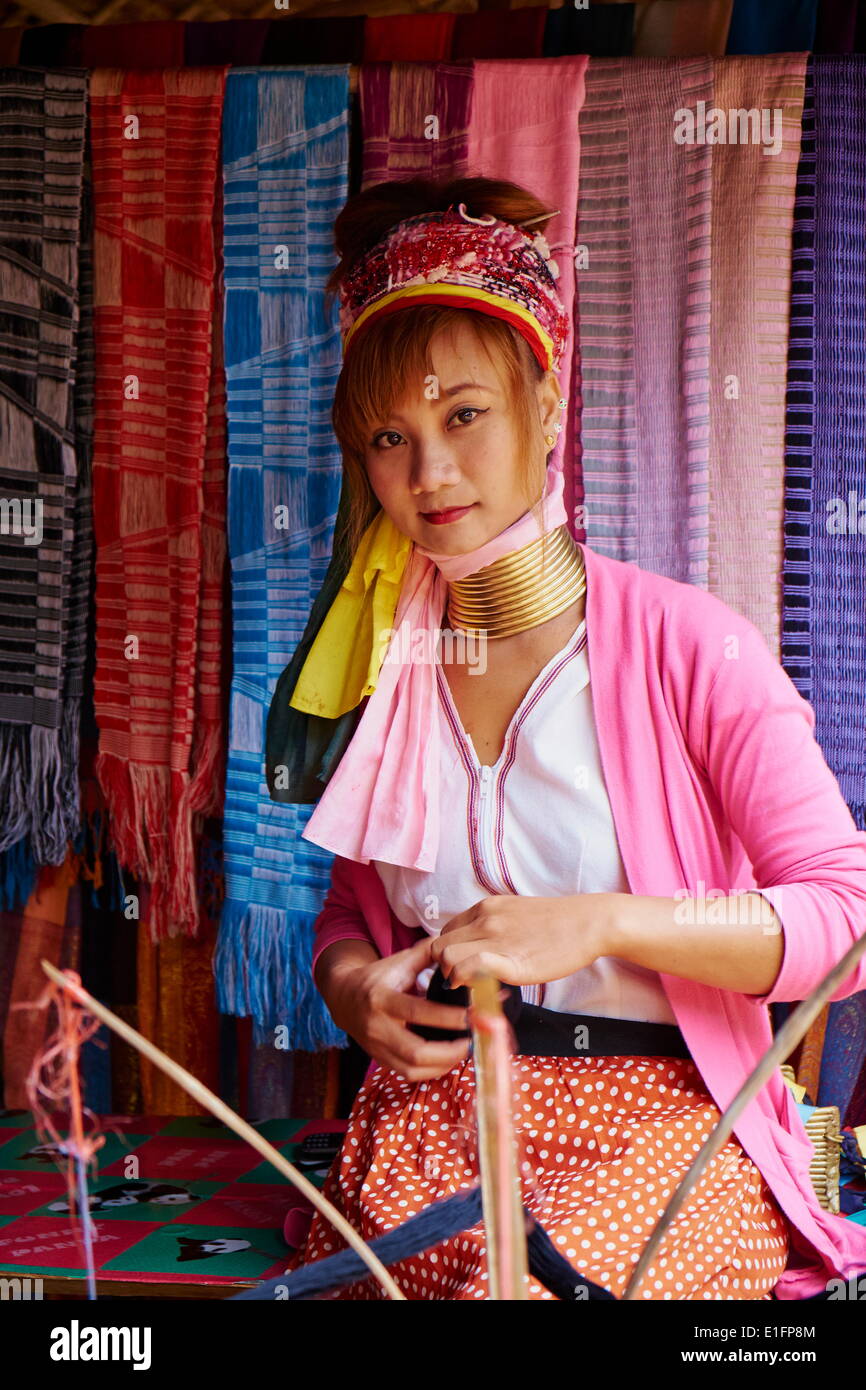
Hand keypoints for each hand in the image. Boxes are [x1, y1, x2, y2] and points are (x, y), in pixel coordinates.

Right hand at [329, 936, 471, 1082]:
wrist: (344, 997)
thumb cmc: (378, 977)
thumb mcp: (398, 961)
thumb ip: (427, 953)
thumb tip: (456, 949)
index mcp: (381, 998)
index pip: (417, 1011)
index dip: (447, 1017)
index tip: (472, 1015)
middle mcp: (377, 1027)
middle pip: (415, 1052)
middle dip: (449, 1051)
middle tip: (473, 1040)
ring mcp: (376, 1048)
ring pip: (412, 1069)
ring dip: (444, 1064)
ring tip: (465, 1050)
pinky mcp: (380, 1060)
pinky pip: (408, 1074)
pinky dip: (432, 1071)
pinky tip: (449, 1059)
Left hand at [429, 893, 614, 990]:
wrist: (589, 922)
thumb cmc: (558, 923)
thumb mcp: (516, 912)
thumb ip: (493, 926)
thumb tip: (479, 946)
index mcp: (485, 908)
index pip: (445, 931)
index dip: (447, 952)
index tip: (460, 967)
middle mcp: (484, 920)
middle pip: (438, 945)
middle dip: (442, 967)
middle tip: (461, 981)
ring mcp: (495, 939)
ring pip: (445, 956)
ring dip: (450, 975)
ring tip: (469, 985)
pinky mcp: (508, 961)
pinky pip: (468, 967)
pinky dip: (464, 981)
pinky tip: (476, 989)